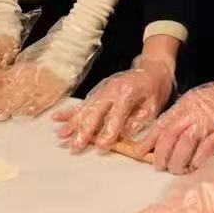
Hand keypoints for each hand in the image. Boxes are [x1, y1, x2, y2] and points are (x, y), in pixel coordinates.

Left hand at [0, 60, 72, 121]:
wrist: (67, 52)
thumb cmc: (44, 58)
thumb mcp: (22, 63)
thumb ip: (5, 75)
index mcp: (21, 71)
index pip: (3, 85)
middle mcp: (29, 78)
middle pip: (11, 93)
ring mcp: (42, 85)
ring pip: (24, 97)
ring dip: (11, 108)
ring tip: (0, 116)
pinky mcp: (53, 92)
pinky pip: (42, 101)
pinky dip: (32, 108)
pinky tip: (23, 115)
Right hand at [53, 54, 175, 152]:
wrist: (152, 66)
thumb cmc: (156, 88)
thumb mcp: (154, 106)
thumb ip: (137, 120)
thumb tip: (122, 135)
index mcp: (128, 93)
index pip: (116, 115)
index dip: (109, 131)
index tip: (101, 146)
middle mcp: (112, 89)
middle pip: (95, 111)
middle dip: (84, 130)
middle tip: (75, 146)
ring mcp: (103, 89)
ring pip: (86, 107)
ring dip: (73, 122)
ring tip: (62, 135)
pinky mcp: (98, 90)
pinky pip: (83, 102)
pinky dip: (71, 111)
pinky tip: (58, 117)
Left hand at [130, 77, 213, 174]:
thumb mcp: (191, 101)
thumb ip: (176, 117)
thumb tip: (158, 136)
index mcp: (184, 107)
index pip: (162, 125)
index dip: (149, 141)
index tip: (139, 152)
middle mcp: (194, 115)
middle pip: (171, 137)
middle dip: (161, 155)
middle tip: (159, 166)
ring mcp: (208, 125)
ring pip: (185, 146)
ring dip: (177, 162)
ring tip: (175, 169)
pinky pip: (205, 152)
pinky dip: (196, 162)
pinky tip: (193, 166)